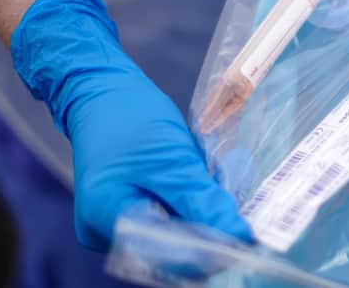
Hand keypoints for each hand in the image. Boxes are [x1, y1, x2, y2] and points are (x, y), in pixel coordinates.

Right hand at [11, 0, 251, 249]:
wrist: (103, 91)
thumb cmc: (131, 118)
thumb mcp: (172, 159)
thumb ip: (202, 202)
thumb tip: (239, 237)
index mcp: (109, 219)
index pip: (168, 257)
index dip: (210, 250)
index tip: (245, 235)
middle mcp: (108, 232)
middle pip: (171, 251)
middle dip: (209, 229)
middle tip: (238, 205)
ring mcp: (117, 222)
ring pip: (174, 234)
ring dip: (204, 213)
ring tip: (220, 181)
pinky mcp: (131, 209)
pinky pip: (169, 218)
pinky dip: (192, 202)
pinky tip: (205, 179)